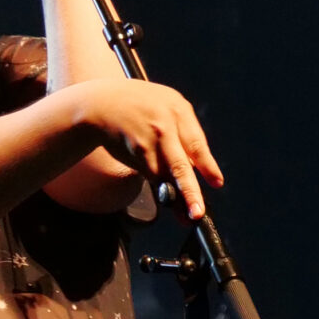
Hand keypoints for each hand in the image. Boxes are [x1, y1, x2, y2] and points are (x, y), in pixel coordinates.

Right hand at [85, 78, 223, 219]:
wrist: (102, 103)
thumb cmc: (139, 107)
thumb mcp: (166, 107)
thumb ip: (182, 132)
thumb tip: (195, 167)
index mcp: (180, 110)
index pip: (198, 143)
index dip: (208, 166)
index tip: (217, 183)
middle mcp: (166, 124)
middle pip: (181, 165)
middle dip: (190, 191)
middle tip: (197, 212)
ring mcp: (148, 139)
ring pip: (163, 175)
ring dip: (174, 196)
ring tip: (186, 214)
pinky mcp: (134, 151)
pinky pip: (150, 175)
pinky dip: (158, 185)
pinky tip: (163, 193)